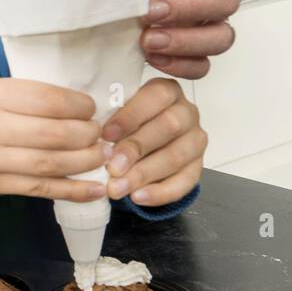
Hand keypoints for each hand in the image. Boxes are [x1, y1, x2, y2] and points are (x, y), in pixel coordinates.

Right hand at [0, 78, 107, 201]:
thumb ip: (29, 96)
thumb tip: (80, 109)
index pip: (47, 101)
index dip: (78, 106)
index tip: (90, 108)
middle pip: (52, 135)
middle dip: (86, 135)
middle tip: (99, 134)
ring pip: (48, 164)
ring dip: (84, 162)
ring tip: (102, 156)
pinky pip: (39, 189)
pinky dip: (71, 191)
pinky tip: (95, 190)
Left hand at [100, 78, 205, 205]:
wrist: (142, 151)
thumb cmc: (125, 126)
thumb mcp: (118, 116)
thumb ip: (112, 121)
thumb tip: (94, 136)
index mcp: (167, 92)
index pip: (157, 96)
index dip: (131, 115)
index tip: (106, 134)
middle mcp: (186, 113)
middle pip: (169, 126)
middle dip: (136, 148)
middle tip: (111, 168)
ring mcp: (195, 140)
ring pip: (176, 156)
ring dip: (144, 174)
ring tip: (118, 188)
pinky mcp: (197, 167)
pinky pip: (185, 182)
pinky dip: (160, 193)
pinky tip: (137, 198)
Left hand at [143, 0, 242, 78]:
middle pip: (226, 0)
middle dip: (187, 8)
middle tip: (152, 11)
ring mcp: (214, 24)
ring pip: (221, 37)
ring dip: (184, 41)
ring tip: (149, 40)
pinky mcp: (201, 52)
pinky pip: (203, 65)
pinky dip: (179, 65)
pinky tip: (154, 57)